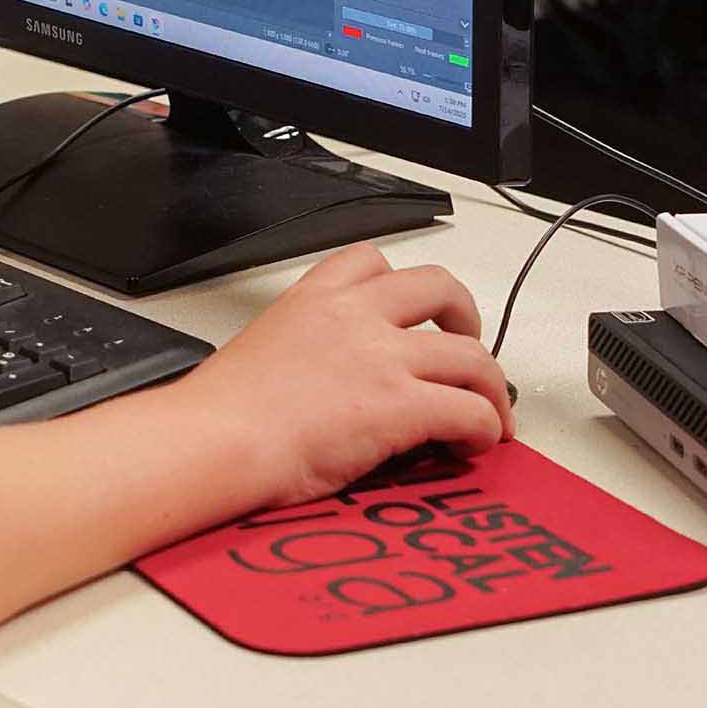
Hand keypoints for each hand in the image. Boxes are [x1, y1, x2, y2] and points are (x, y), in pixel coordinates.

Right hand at [186, 243, 513, 510]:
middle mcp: (353, 316)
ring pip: (472, 355)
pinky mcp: (401, 405)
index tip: (414, 313)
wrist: (215, 438)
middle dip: (467, 316)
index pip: (371, 260)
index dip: (405, 285)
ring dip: (491, 386)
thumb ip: (305, 350)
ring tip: (489, 414)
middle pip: (440, 287)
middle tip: (469, 350)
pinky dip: (485, 430)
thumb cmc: (221, 412)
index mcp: (312, 299)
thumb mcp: (263, 351)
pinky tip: (471, 446)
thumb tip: (326, 385)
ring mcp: (382, 357)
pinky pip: (471, 411)